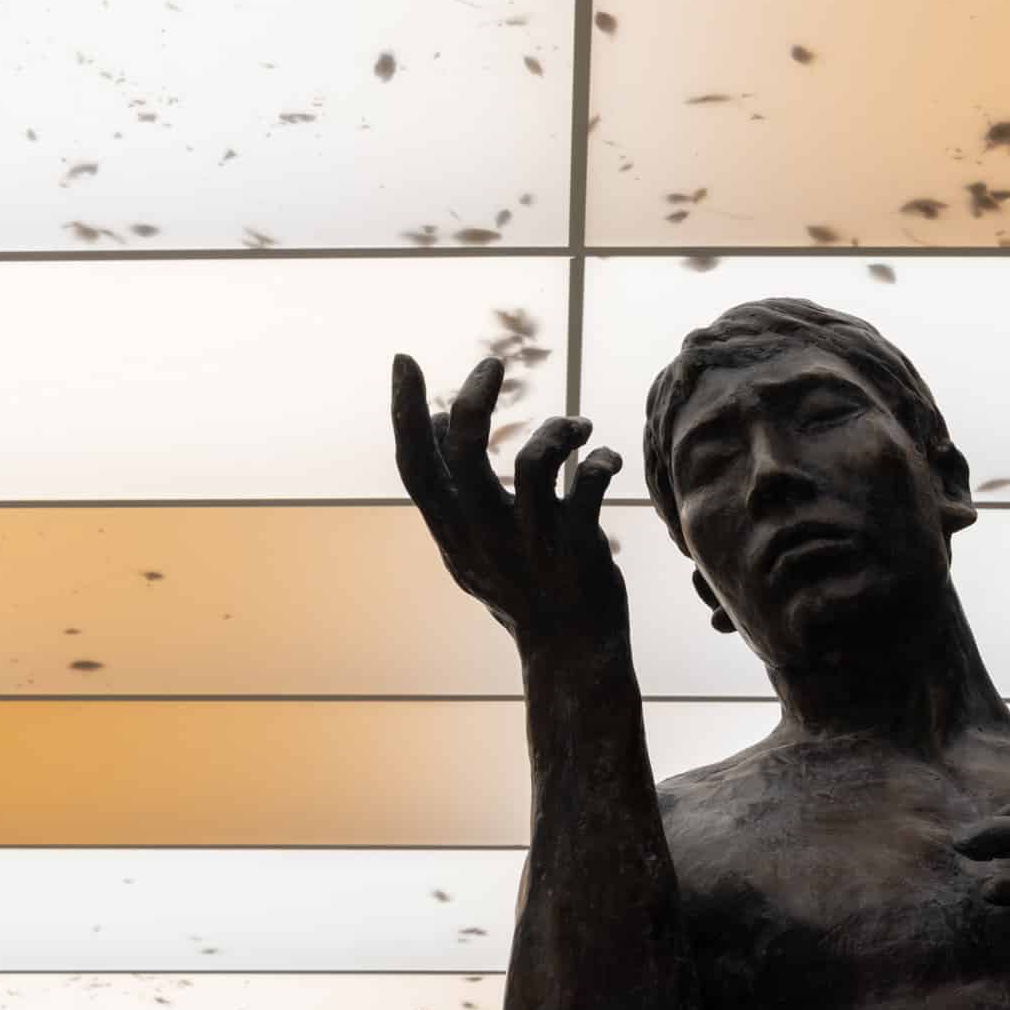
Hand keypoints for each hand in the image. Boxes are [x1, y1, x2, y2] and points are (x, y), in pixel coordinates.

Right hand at [392, 352, 629, 653]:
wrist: (569, 649)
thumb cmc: (518, 586)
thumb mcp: (469, 543)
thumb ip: (449, 488)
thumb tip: (433, 418)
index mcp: (452, 532)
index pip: (415, 467)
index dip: (404, 412)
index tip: (403, 360)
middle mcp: (484, 534)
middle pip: (466, 451)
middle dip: (476, 398)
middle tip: (492, 365)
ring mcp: (530, 543)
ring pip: (534, 460)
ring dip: (561, 430)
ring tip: (580, 428)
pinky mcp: (577, 549)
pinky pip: (589, 486)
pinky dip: (602, 462)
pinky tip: (605, 460)